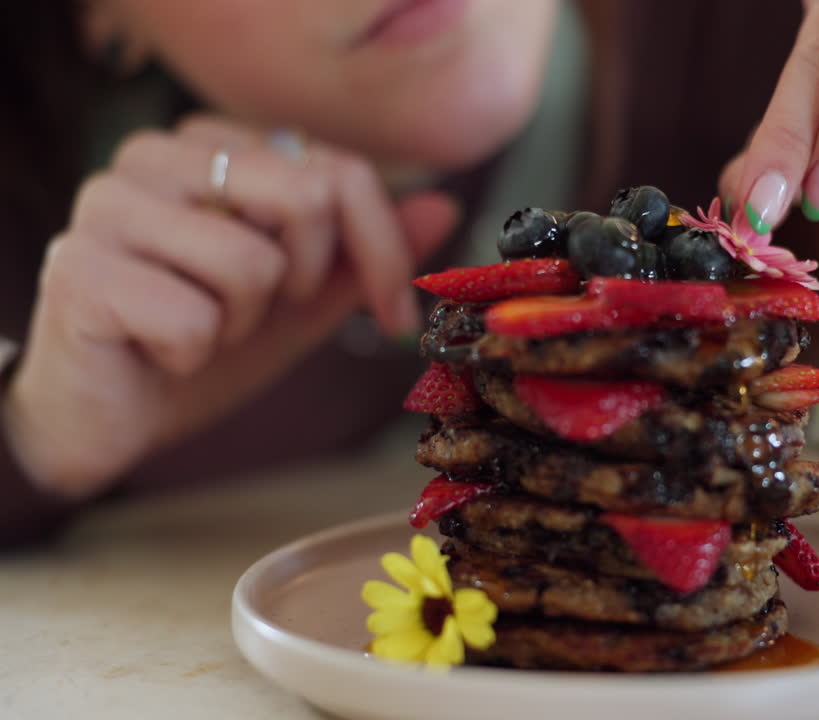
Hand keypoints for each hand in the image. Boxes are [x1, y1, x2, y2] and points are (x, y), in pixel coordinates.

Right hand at [2, 116, 457, 498]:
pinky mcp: (78, 268)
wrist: (108, 418)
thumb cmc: (203, 348)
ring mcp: (107, 204)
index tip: (395, 315)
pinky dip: (190, 354)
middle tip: (261, 314)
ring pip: (252, 262)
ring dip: (241, 324)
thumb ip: (363, 253)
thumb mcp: (303, 303)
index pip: (338, 170)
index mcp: (212, 145)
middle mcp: (154, 156)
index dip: (384, 251)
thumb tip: (443, 206)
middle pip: (305, 198)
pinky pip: (193, 316)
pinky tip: (155, 350)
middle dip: (307, 283)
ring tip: (199, 329)